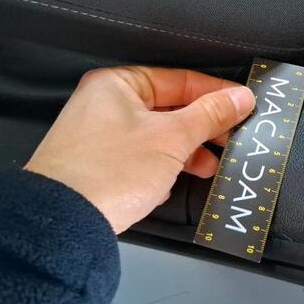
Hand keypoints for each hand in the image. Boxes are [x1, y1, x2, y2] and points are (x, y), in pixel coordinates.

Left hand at [24, 67, 254, 232]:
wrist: (62, 223)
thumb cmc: (108, 172)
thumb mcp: (173, 138)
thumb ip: (210, 115)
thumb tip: (240, 98)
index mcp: (118, 84)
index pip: (180, 80)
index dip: (216, 94)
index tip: (242, 105)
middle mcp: (104, 105)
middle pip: (170, 109)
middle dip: (202, 128)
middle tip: (230, 138)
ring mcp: (99, 136)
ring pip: (156, 136)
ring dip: (186, 152)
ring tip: (209, 167)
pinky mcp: (98, 166)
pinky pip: (140, 158)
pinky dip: (161, 168)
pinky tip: (171, 184)